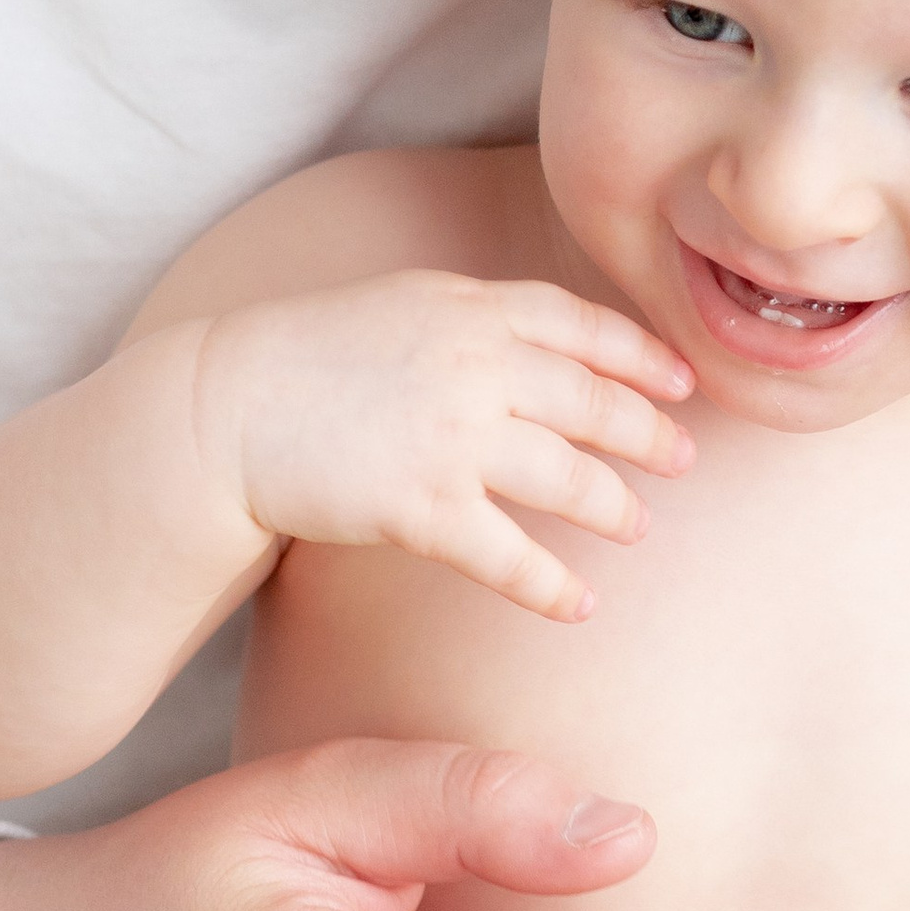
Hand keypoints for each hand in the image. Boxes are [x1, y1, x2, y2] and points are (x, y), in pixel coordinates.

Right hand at [192, 273, 696, 622]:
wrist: (224, 409)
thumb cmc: (308, 357)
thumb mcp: (402, 306)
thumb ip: (476, 321)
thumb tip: (545, 345)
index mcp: (471, 306)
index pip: (583, 326)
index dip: (642, 356)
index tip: (683, 383)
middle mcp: (476, 365)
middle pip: (592, 402)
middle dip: (649, 434)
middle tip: (685, 459)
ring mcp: (453, 436)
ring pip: (568, 478)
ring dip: (614, 507)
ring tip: (637, 526)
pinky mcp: (423, 507)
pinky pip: (511, 555)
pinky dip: (554, 585)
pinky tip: (580, 604)